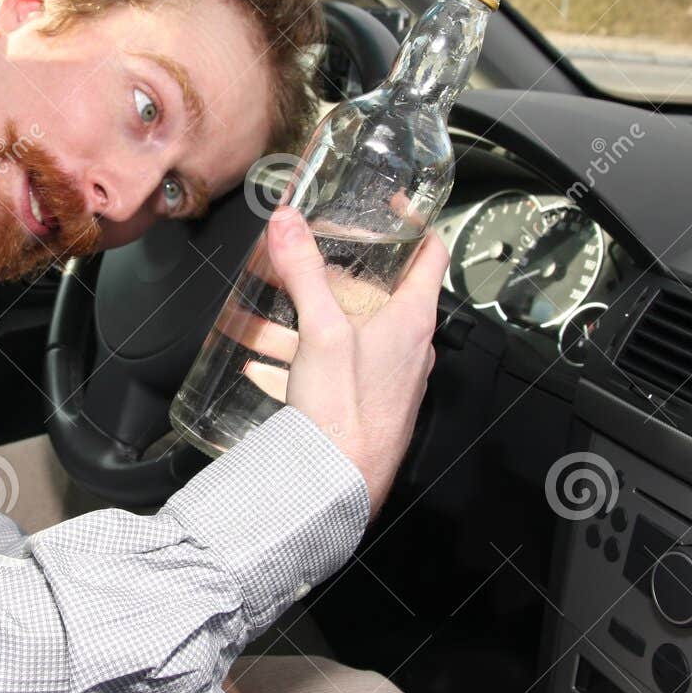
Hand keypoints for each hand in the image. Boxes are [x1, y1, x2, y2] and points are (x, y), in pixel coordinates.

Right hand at [266, 207, 446, 519]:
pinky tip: (261, 366)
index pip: (431, 255)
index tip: (391, 206)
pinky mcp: (361, 403)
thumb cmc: (348, 413)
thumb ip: (305, 272)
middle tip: (301, 260)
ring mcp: (385, 377)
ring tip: (260, 317)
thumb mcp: (323, 330)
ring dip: (303, 322)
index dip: (414, 224)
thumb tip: (290, 223)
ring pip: (344, 333)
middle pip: (375, 293)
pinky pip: (328, 370)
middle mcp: (407, 346)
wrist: (338, 486)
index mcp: (413, 319)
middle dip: (331, 276)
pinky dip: (297, 360)